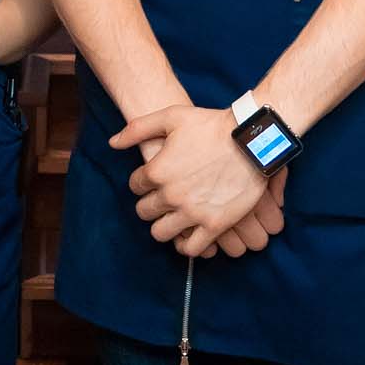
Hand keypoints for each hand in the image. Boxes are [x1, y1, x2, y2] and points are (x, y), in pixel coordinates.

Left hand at [126, 135, 288, 254]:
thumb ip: (138, 128)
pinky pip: (190, 248)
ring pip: (161, 233)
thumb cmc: (211, 125)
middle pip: (144, 211)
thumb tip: (113, 143)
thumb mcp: (171, 116)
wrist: (251, 140)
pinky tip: (190, 233)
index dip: (143, 182)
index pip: (135, 186)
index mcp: (156, 171)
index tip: (154, 179)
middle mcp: (170, 195)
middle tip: (162, 200)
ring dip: (164, 226)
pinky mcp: (214, 225)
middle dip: (150, 205)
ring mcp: (192, 212)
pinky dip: (187, 244)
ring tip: (173, 218)